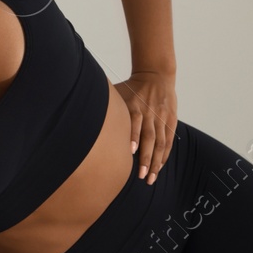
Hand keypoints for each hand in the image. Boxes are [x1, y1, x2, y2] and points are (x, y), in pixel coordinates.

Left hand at [114, 70, 176, 184]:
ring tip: (150, 178)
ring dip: (155, 161)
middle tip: (141, 176)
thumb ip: (106, 104)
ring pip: (160, 142)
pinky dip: (164, 154)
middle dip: (146, 157)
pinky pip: (168, 140)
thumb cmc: (132, 87)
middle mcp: (150, 112)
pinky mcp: (170, 120)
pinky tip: (159, 167)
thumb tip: (82, 111)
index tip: (130, 151)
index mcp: (135, 106)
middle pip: (149, 137)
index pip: (135, 122)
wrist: (156, 75)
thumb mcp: (118, 92)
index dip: (134, 136)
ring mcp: (161, 117)